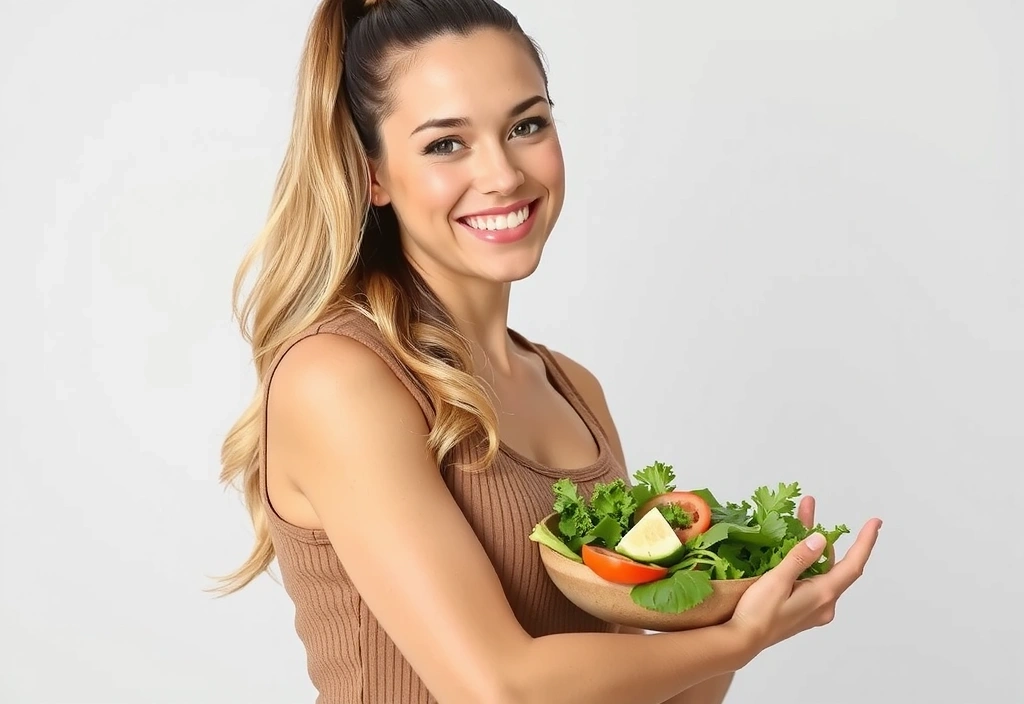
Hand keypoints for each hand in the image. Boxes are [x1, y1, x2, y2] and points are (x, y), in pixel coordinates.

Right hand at [727, 495, 881, 654]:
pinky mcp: (801, 611)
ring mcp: (814, 609)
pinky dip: (804, 562)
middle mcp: (824, 604)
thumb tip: (820, 539)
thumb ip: (800, 558)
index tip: (875, 523)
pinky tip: (788, 549)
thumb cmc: (758, 613)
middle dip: (821, 534)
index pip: (853, 565)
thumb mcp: (777, 580)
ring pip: (819, 571)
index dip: (865, 542)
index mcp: (823, 595)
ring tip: (794, 520)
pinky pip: (810, 581)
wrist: (741, 641)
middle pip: (832, 563)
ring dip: (809, 547)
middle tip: (808, 507)